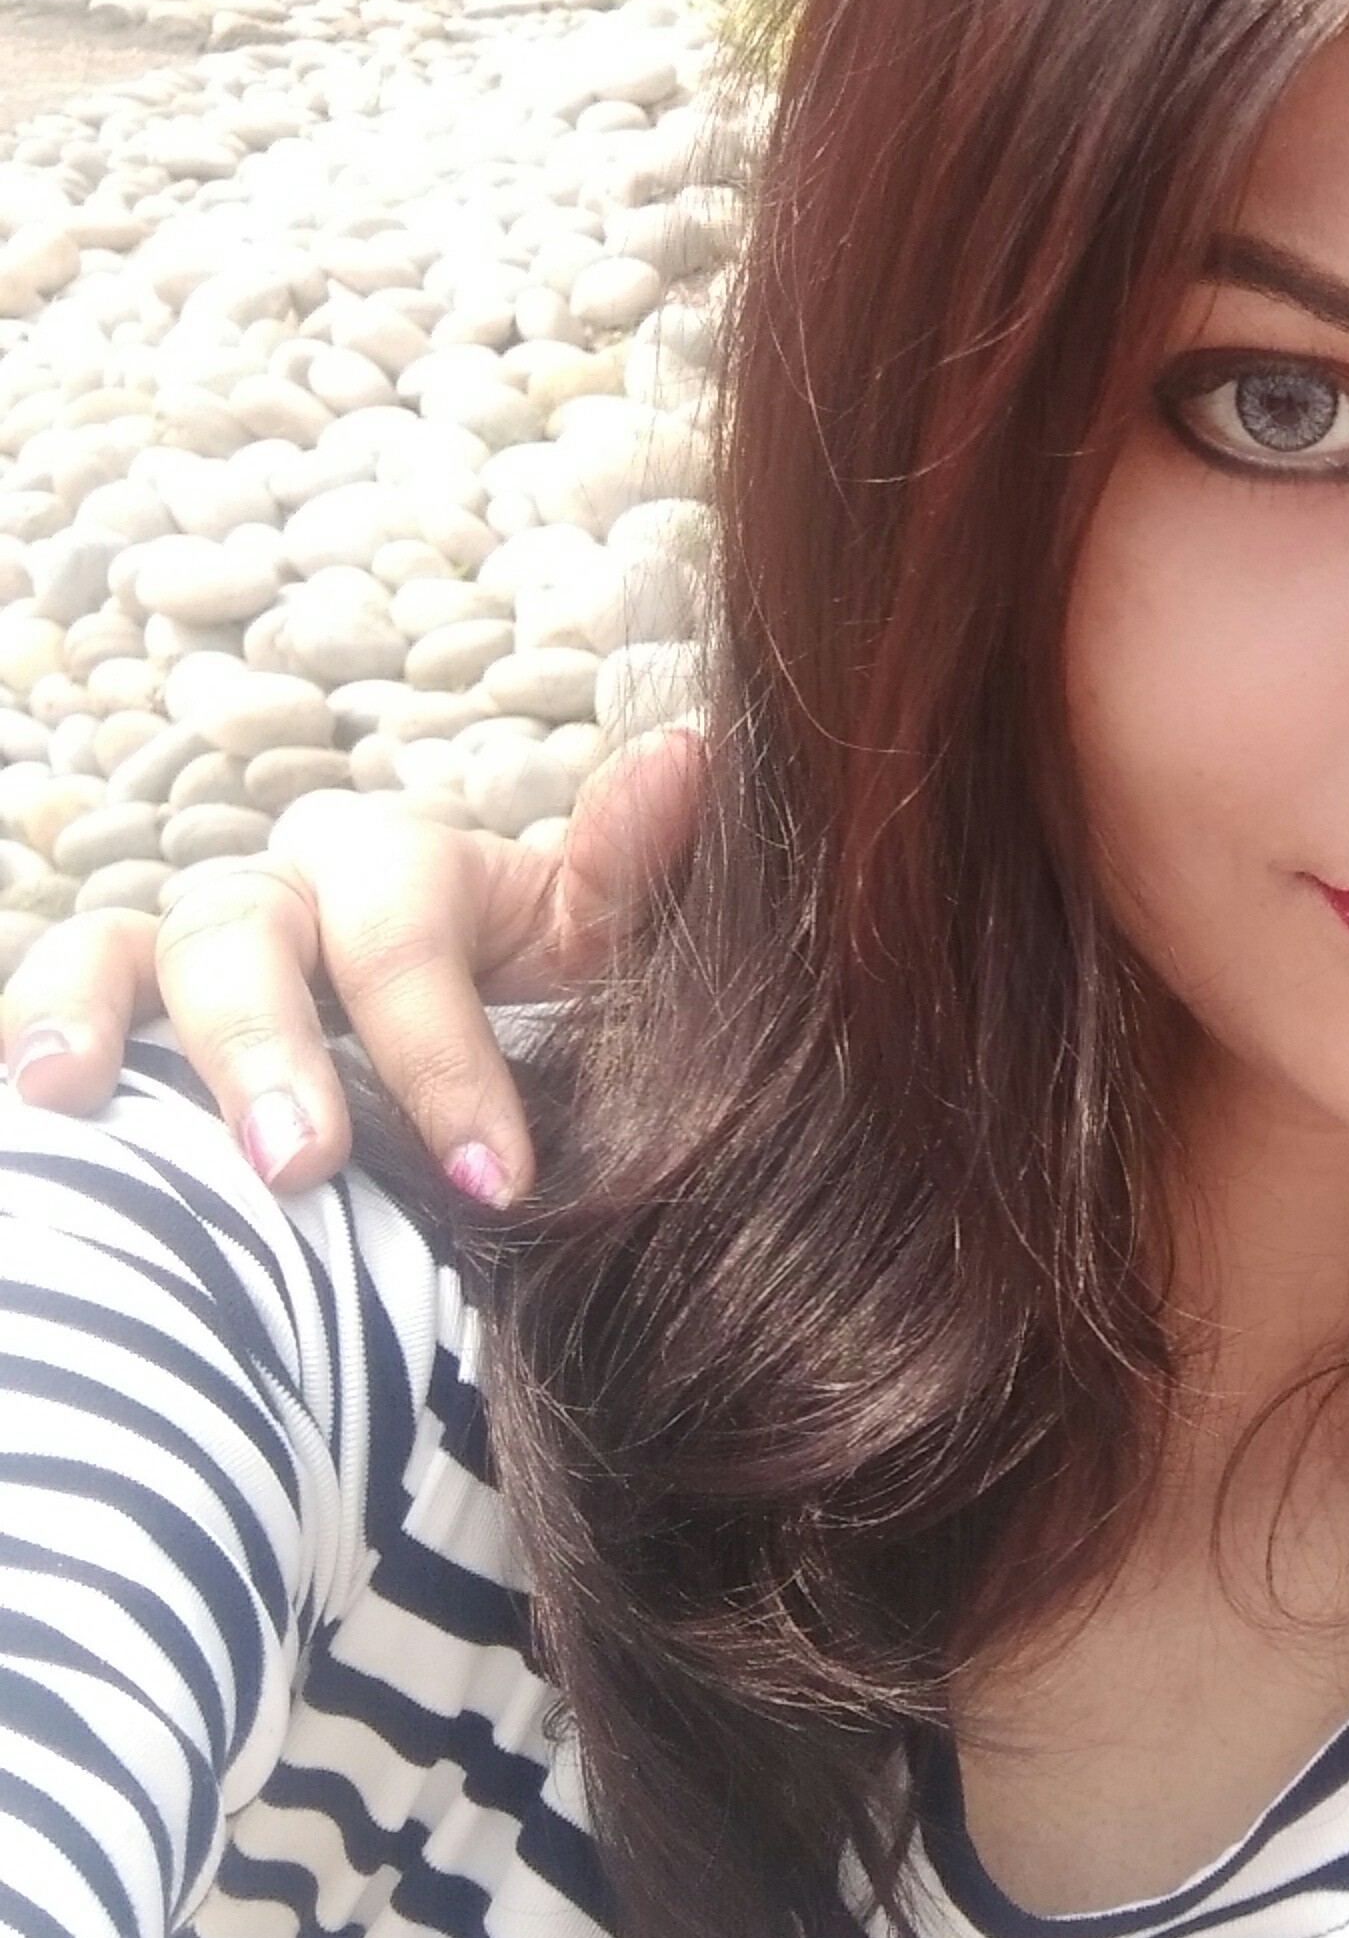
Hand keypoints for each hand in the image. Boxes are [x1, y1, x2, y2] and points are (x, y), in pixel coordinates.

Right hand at [0, 728, 705, 1200]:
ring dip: (89, 1018)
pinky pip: (47, 1009)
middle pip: (242, 938)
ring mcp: (177, 961)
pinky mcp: (106, 1028)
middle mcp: (278, 900)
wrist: (458, 1103)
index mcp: (401, 874)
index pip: (401, 931)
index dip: (442, 1050)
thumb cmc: (541, 1028)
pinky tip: (22, 1103)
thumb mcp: (603, 965)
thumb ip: (634, 878)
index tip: (494, 1182)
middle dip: (266, 1050)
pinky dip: (25, 1038)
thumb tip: (693, 755)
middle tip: (301, 1166)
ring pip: (115, 954)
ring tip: (68, 1093)